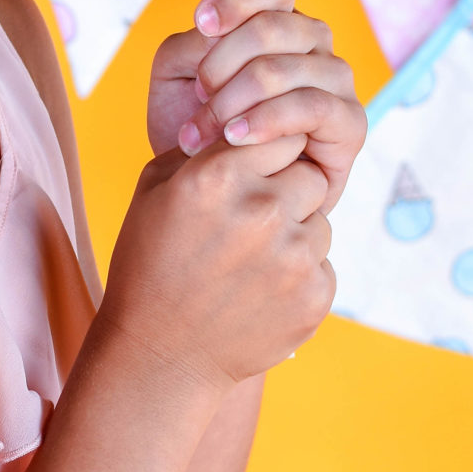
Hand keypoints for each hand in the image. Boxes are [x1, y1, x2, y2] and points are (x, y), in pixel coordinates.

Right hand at [100, 141, 334, 388]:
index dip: (269, 152)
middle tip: (253, 220)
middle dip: (288, 191)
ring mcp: (293, 257)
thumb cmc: (150, 263)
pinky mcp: (314, 296)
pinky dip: (298, 276)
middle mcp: (262, 210)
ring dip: (295, 235)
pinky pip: (322, 266)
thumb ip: (204, 147)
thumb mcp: (155, 190)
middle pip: (310, 174)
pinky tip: (259, 292)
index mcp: (218, 175)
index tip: (255, 173)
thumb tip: (245, 116)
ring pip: (320, 222)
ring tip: (250, 262)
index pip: (280, 132)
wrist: (160, 355)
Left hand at [146, 0, 365, 212]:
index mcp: (275, 20)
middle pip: (275, 23)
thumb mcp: (176, 77)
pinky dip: (266, 122)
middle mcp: (312, 43)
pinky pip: (311, 106)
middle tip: (195, 96)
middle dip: (221, 62)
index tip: (201, 23)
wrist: (206, 197)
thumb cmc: (193, 131)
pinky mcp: (350, 123)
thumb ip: (194, 34)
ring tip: (202, 133)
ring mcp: (335, 80)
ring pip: (285, 67)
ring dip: (232, 100)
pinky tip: (236, 139)